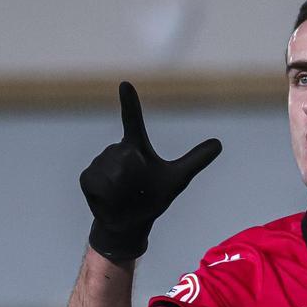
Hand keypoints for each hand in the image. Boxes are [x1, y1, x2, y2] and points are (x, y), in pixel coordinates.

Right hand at [80, 81, 221, 260]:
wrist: (131, 222)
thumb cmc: (153, 197)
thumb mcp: (177, 179)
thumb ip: (195, 160)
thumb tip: (218, 143)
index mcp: (136, 146)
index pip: (133, 120)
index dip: (130, 103)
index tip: (125, 84)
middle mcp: (117, 149)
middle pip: (128, 159)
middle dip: (137, 177)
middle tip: (139, 189)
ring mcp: (100, 162)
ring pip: (114, 173)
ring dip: (124, 190)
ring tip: (125, 195)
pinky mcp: (87, 178)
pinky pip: (101, 185)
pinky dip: (110, 198)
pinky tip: (110, 200)